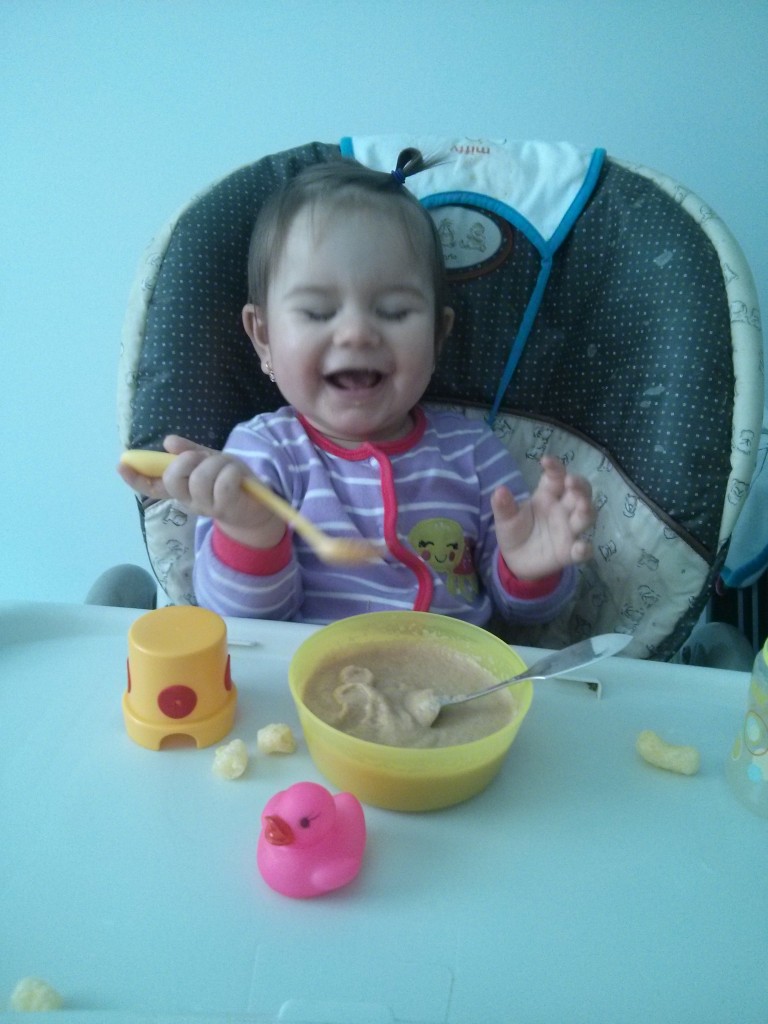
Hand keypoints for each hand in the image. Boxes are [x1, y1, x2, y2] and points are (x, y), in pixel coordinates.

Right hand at [117, 435, 285, 549]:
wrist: (257, 505)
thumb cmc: (229, 479)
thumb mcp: (210, 460)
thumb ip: (191, 452)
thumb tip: (169, 442)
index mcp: (181, 488)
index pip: (152, 485)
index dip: (135, 477)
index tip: (122, 464)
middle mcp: (189, 500)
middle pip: (173, 479)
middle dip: (187, 461)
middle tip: (201, 458)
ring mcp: (206, 506)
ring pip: (200, 478)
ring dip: (216, 464)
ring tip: (226, 466)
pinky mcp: (226, 508)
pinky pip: (224, 483)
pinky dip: (232, 472)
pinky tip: (238, 475)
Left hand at [491, 456, 594, 579]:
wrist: (514, 560)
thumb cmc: (515, 531)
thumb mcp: (505, 518)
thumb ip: (504, 505)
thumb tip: (499, 490)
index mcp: (547, 495)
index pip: (556, 476)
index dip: (555, 467)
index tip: (545, 461)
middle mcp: (563, 509)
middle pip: (580, 492)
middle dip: (579, 485)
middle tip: (571, 482)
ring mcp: (568, 530)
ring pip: (586, 516)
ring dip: (587, 510)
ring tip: (582, 506)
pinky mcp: (569, 552)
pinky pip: (581, 551)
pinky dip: (584, 549)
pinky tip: (580, 548)